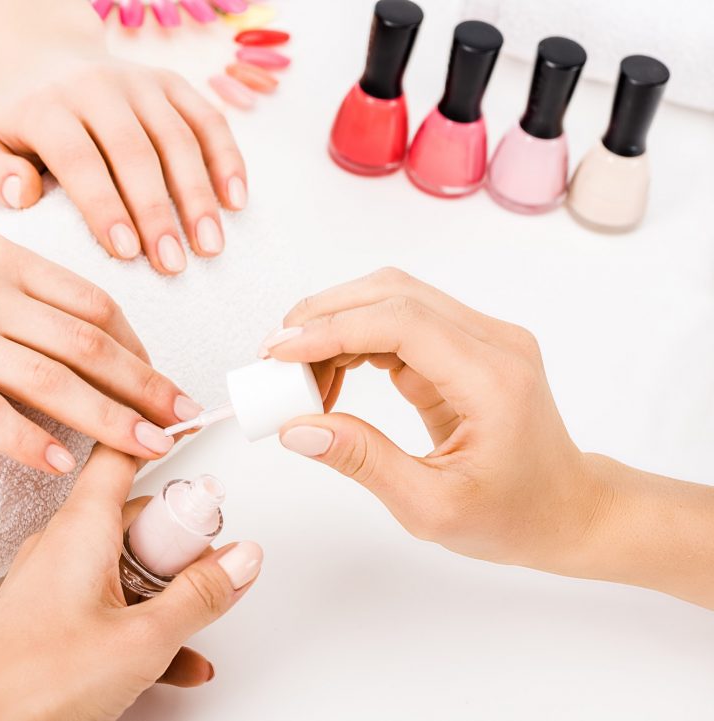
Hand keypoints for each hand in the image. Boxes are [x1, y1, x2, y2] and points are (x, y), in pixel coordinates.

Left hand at [0, 0, 246, 274]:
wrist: (48, 60)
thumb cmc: (22, 124)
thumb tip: (26, 194)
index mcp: (48, 106)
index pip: (80, 158)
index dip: (105, 206)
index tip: (126, 252)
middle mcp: (98, 87)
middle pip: (135, 152)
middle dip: (157, 212)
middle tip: (173, 265)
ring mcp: (140, 83)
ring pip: (178, 138)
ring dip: (199, 195)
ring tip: (210, 246)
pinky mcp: (173, 83)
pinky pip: (208, 120)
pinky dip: (228, 159)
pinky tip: (236, 202)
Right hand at [0, 230, 199, 471]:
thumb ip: (9, 283)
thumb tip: (71, 325)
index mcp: (0, 257)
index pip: (93, 303)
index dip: (138, 346)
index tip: (160, 380)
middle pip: (87, 343)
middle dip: (145, 387)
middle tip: (183, 421)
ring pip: (50, 380)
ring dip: (109, 421)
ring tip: (147, 451)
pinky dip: (30, 441)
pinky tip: (60, 465)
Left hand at [0, 446, 262, 720]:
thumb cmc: (36, 686)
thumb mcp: (143, 640)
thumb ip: (200, 596)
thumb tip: (240, 557)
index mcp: (81, 529)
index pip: (121, 454)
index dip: (155, 432)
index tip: (190, 421)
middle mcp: (63, 544)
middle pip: (136, 516)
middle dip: (181, 542)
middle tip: (212, 572)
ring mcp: (54, 580)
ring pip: (127, 565)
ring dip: (168, 591)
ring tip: (195, 629)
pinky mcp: (50, 615)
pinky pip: (109, 602)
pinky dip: (144, 621)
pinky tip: (178, 661)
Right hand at [259, 268, 601, 571]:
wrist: (568, 510)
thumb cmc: (513, 517)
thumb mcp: (431, 507)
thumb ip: (363, 461)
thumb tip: (297, 427)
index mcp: (492, 378)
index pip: (401, 322)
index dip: (331, 329)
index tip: (277, 354)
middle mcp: (492, 340)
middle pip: (392, 293)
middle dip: (322, 317)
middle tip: (274, 361)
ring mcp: (481, 336)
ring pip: (392, 299)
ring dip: (335, 325)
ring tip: (298, 377)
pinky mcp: (465, 345)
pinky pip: (400, 323)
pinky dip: (355, 340)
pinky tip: (330, 378)